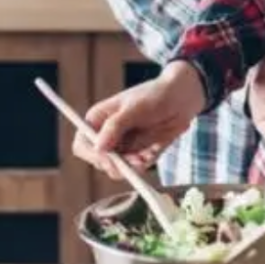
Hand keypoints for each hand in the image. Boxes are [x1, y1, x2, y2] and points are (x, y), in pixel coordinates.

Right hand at [72, 61, 206, 178]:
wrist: (182, 99)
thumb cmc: (155, 95)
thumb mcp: (134, 108)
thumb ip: (115, 126)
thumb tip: (98, 147)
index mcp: (98, 120)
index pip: (82, 145)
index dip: (93, 155)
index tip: (111, 159)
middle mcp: (107, 136)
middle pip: (100, 162)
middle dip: (119, 164)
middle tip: (138, 159)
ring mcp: (122, 147)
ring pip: (119, 170)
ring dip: (134, 166)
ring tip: (148, 153)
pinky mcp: (137, 154)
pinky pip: (136, 169)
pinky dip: (145, 163)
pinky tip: (154, 149)